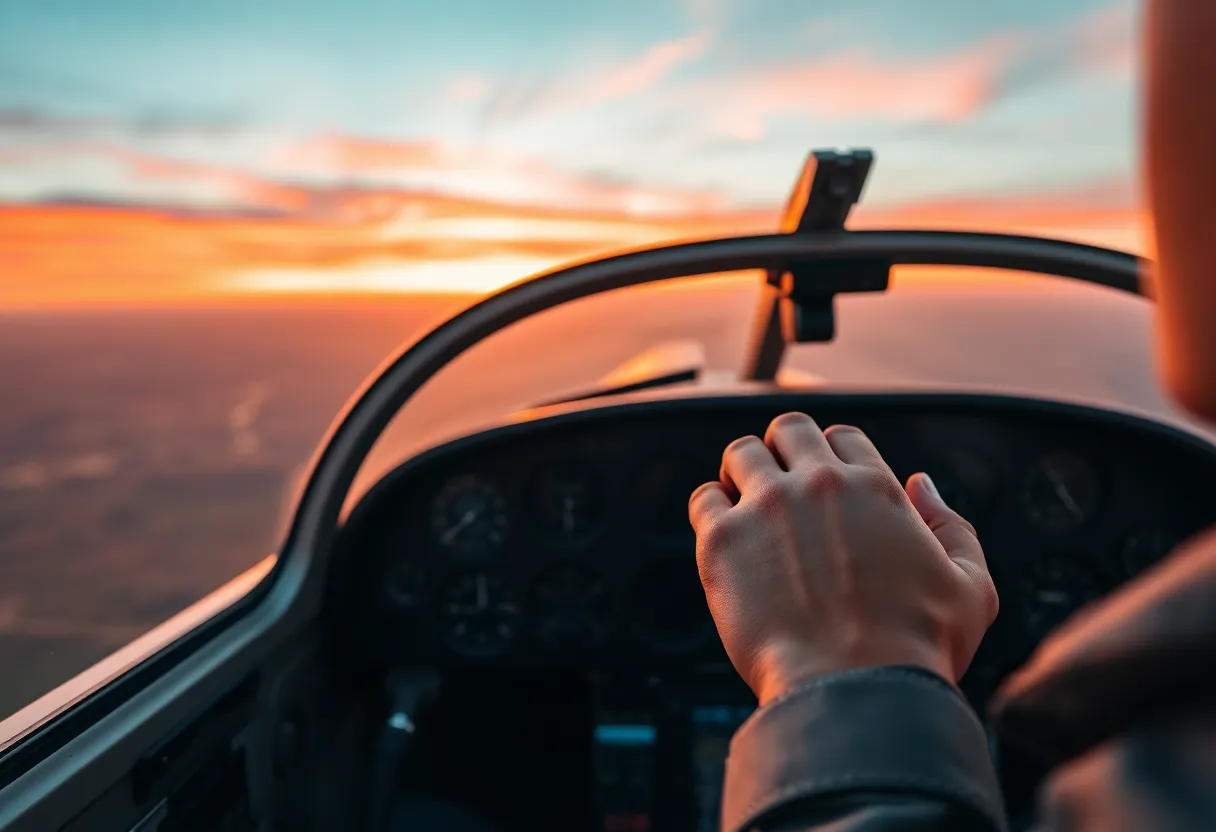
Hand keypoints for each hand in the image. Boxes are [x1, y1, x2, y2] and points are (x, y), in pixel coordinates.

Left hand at [688, 412, 998, 704]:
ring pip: (741, 453)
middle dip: (783, 450)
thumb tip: (921, 485)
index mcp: (876, 487)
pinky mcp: (723, 541)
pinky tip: (722, 536)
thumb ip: (953, 527)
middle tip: (779, 485)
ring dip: (743, 471)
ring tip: (744, 504)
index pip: (843, 437)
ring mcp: (766, 507)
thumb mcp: (972, 588)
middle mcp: (818, 484)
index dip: (833, 459)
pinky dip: (710, 509)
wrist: (856, 692)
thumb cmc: (917, 651)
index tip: (823, 487)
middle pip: (789, 429)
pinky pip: (703, 498)